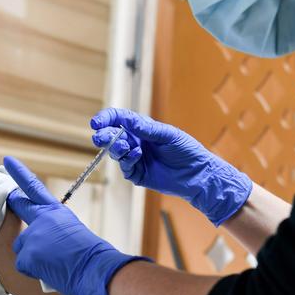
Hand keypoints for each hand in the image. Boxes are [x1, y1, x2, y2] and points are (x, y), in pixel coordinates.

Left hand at [3, 156, 147, 294]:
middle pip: (21, 207)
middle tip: (12, 198)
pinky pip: (23, 265)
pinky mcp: (28, 253)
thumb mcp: (72, 231)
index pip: (34, 187)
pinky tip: (50, 271)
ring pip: (21, 246)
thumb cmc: (89, 254)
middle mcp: (42, 218)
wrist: (96, 268)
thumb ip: (53, 228)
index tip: (7, 160)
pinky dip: (34, 271)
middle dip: (15, 203)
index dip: (19, 173)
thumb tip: (42, 241)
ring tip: (54, 263)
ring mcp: (33, 235)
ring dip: (32, 256)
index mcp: (56, 211)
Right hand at [91, 108, 251, 225]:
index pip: (118, 119)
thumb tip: (126, 119)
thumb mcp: (168, 135)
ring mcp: (135, 158)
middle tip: (100, 137)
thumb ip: (146, 128)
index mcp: (142, 128)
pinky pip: (125, 167)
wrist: (197, 175)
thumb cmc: (187, 150)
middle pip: (112, 136)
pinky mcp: (137, 174)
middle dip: (104, 135)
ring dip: (116, 147)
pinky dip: (127, 160)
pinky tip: (137, 155)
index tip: (96, 123)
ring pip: (115, 152)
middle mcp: (136, 141)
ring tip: (125, 145)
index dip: (105, 119)